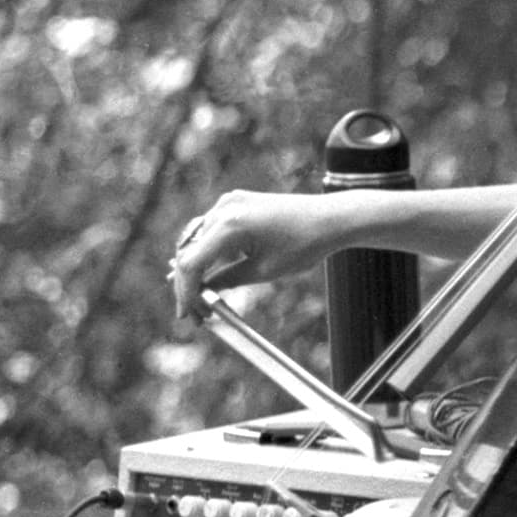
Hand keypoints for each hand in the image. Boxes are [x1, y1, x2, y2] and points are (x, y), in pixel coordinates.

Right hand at [166, 190, 334, 318]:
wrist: (330, 218)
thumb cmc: (305, 244)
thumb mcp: (264, 270)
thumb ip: (227, 280)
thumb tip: (203, 294)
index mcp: (231, 224)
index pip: (191, 263)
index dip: (186, 292)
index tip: (187, 314)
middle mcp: (224, 208)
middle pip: (188, 251)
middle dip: (187, 284)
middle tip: (194, 313)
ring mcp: (228, 202)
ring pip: (195, 241)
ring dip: (194, 269)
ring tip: (199, 299)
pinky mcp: (234, 202)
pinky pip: (209, 230)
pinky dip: (206, 252)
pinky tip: (206, 275)